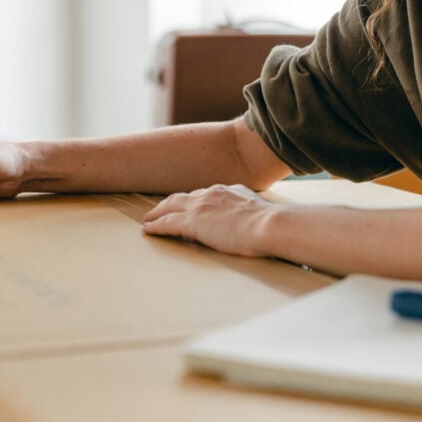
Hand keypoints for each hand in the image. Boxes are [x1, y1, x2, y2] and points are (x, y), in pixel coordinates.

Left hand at [142, 184, 275, 256]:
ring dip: (158, 213)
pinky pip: (167, 223)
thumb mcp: (260, 212)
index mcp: (229, 191)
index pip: (205, 194)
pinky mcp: (192, 222)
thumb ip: (251, 213)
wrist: (270, 225)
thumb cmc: (272, 224)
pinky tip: (148, 230)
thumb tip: (252, 222)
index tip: (189, 206)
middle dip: (170, 203)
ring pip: (170, 206)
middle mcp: (211, 194)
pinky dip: (156, 226)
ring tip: (149, 220)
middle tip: (160, 210)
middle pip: (183, 197)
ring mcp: (200, 207)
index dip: (193, 201)